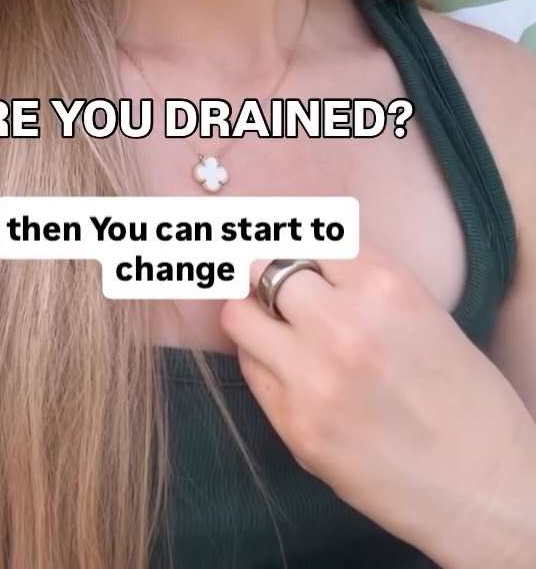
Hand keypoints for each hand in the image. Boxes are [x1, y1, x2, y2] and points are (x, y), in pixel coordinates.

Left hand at [219, 246, 535, 564]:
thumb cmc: (463, 396)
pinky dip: (261, 360)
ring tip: (274, 328)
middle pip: (263, 268)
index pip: (306, 236)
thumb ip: (360, 280)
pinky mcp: (294, 425)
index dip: (298, 248)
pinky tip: (288, 369)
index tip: (291, 257)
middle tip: (275, 290)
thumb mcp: (421, 310)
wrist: (483, 486)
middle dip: (267, 276)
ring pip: (239, 316)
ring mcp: (312, 377)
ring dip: (253, 315)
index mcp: (383, 284)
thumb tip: (301, 258)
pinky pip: (250, 369)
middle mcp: (342, 323)